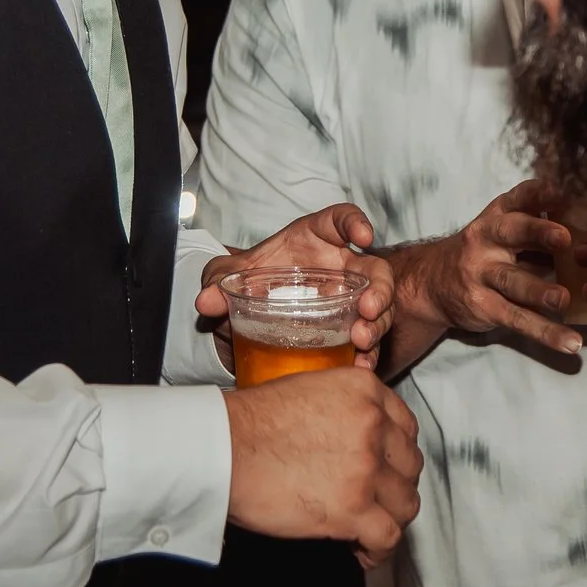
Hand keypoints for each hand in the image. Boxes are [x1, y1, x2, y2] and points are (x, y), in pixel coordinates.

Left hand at [196, 203, 395, 365]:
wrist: (251, 312)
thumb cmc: (251, 280)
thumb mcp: (230, 277)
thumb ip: (218, 281)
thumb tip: (206, 301)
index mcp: (316, 239)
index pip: (341, 220)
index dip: (356, 223)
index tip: (364, 237)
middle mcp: (340, 267)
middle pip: (374, 270)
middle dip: (379, 288)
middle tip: (368, 308)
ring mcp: (349, 300)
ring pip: (378, 307)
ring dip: (378, 324)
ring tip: (362, 341)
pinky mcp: (349, 329)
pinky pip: (368, 341)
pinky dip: (367, 354)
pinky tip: (359, 367)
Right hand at [223, 364, 422, 566]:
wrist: (222, 449)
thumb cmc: (249, 424)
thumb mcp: (309, 390)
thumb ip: (344, 408)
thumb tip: (353, 439)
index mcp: (364, 391)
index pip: (405, 427)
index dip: (396, 454)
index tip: (385, 469)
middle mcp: (373, 426)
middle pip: (410, 466)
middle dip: (394, 486)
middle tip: (374, 500)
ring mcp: (366, 468)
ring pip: (406, 502)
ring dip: (390, 518)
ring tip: (368, 529)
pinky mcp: (352, 509)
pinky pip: (388, 536)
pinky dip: (379, 550)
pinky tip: (363, 552)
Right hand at [384, 180, 580, 369]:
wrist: (432, 283)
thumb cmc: (487, 252)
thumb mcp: (505, 230)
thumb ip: (541, 226)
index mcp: (498, 215)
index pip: (519, 197)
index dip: (540, 192)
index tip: (564, 190)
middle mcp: (486, 239)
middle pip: (513, 232)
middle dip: (539, 232)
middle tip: (565, 238)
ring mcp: (481, 273)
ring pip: (512, 280)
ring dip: (539, 290)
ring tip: (563, 299)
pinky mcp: (484, 306)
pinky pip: (517, 319)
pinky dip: (545, 332)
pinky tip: (570, 342)